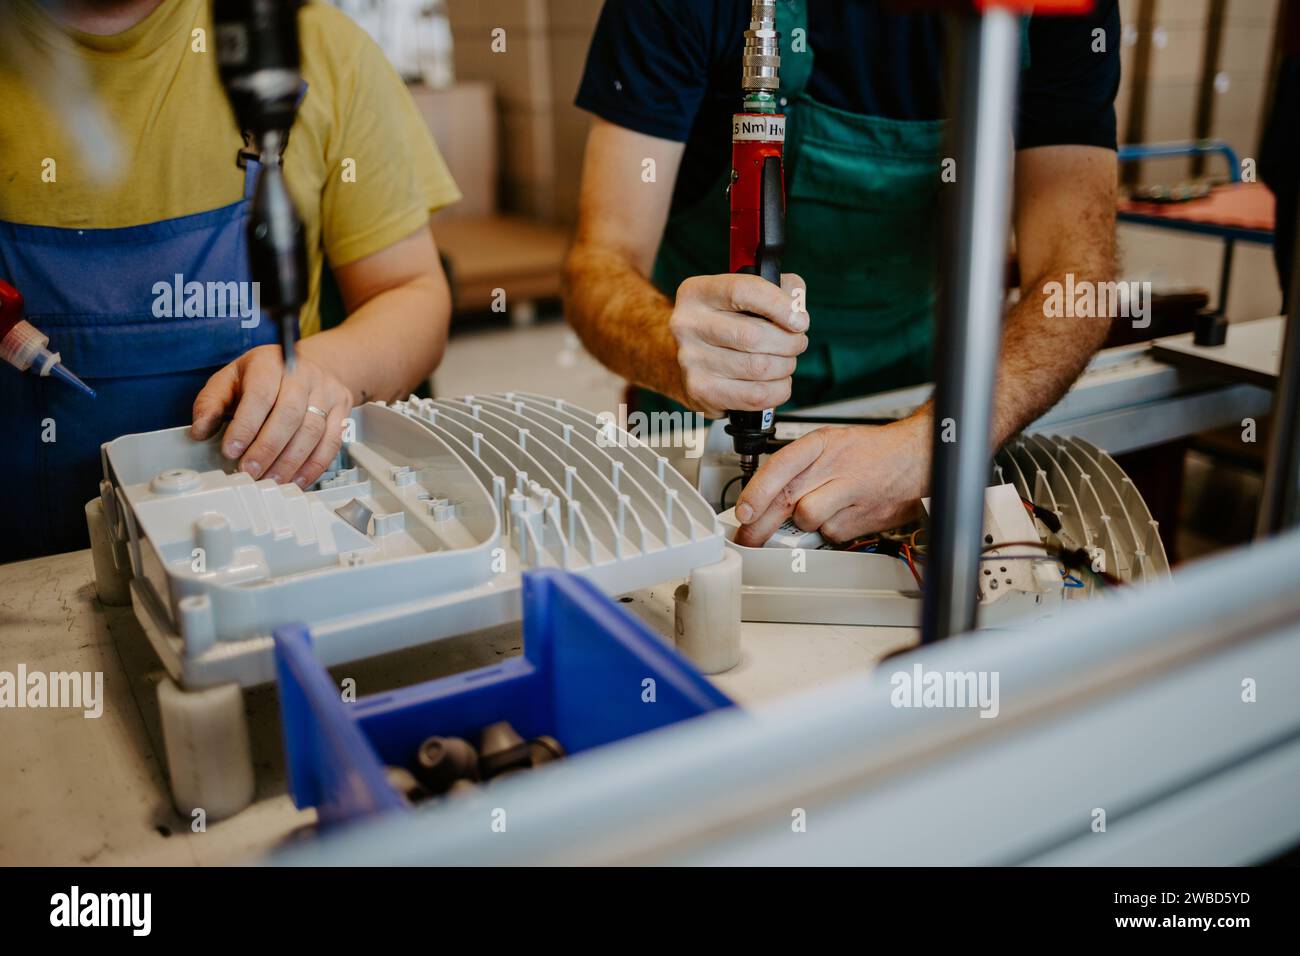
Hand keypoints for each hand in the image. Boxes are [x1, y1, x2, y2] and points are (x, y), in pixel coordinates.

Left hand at [191, 344, 353, 489]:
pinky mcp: (343, 409)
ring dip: (290, 462)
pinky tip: (296, 479)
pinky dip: (313, 466)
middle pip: (289, 415)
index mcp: (271, 362)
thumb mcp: (231, 379)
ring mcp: (327, 391)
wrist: (307, 366)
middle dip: (267, 449)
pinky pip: (332, 443)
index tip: (231, 450)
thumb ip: (211, 402)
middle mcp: (304, 375)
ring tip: (270, 480)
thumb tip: (200, 430)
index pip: (260, 395)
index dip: (246, 426)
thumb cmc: (264, 376)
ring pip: (312, 431)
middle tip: (250, 471)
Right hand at [669, 273, 808, 417]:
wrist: (682, 362)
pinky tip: (776, 382)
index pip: (744, 291)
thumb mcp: (744, 297)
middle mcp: (688, 325)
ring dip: (785, 366)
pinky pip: (757, 394)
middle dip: (789, 342)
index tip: (800, 320)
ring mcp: (692, 360)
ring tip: (785, 362)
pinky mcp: (701, 391)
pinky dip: (778, 389)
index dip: (780, 306)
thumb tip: (797, 304)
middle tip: (797, 342)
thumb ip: (778, 289)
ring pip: (760, 367)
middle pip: (754, 336)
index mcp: (697, 293)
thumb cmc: (724, 325)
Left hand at [733, 418, 930, 546]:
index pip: (780, 467)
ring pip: (808, 519)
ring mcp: (851, 492)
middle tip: (748, 538)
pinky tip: (842, 515)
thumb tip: (760, 499)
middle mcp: (835, 465)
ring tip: (817, 512)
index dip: (757, 493)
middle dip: (761, 525)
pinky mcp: (864, 517)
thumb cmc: (870, 451)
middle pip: (788, 499)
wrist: (916, 456)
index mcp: (821, 443)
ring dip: (805, 524)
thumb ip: (797, 468)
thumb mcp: (830, 445)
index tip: (743, 512)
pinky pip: (832, 534)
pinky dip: (830, 531)